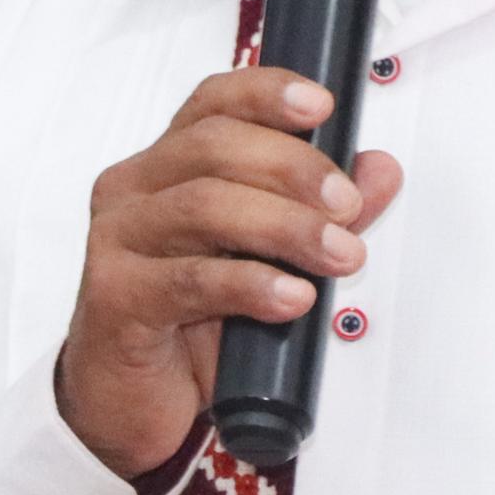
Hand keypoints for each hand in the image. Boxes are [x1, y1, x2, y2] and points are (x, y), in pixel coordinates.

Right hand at [58, 67, 403, 479]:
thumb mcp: (267, 259)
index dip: (266, 92)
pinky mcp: (116, 297)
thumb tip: (379, 171)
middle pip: (213, 146)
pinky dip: (251, 284)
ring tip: (339, 255)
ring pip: (205, 206)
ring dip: (286, 227)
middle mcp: (134, 190)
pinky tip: (293, 297)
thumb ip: (319, 211)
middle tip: (348, 206)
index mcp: (167, 166)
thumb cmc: (191, 323)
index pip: (213, 103)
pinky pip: (189, 280)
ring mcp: (118, 241)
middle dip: (295, 169)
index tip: (322, 104)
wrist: (133, 402)